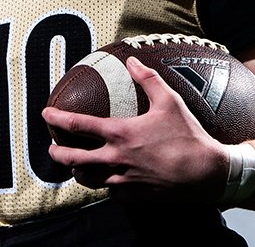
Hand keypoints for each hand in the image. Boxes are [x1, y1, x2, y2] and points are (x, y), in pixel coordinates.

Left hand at [42, 57, 227, 201]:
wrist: (208, 173)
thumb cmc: (188, 135)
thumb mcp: (170, 101)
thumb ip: (147, 79)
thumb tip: (131, 59)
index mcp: (120, 133)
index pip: (76, 125)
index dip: (56, 119)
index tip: (45, 114)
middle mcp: (115, 158)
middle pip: (72, 158)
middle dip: (56, 152)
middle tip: (51, 147)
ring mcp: (122, 179)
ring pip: (86, 179)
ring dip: (75, 171)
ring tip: (72, 164)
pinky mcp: (132, 195)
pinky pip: (107, 191)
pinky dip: (100, 184)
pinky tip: (102, 178)